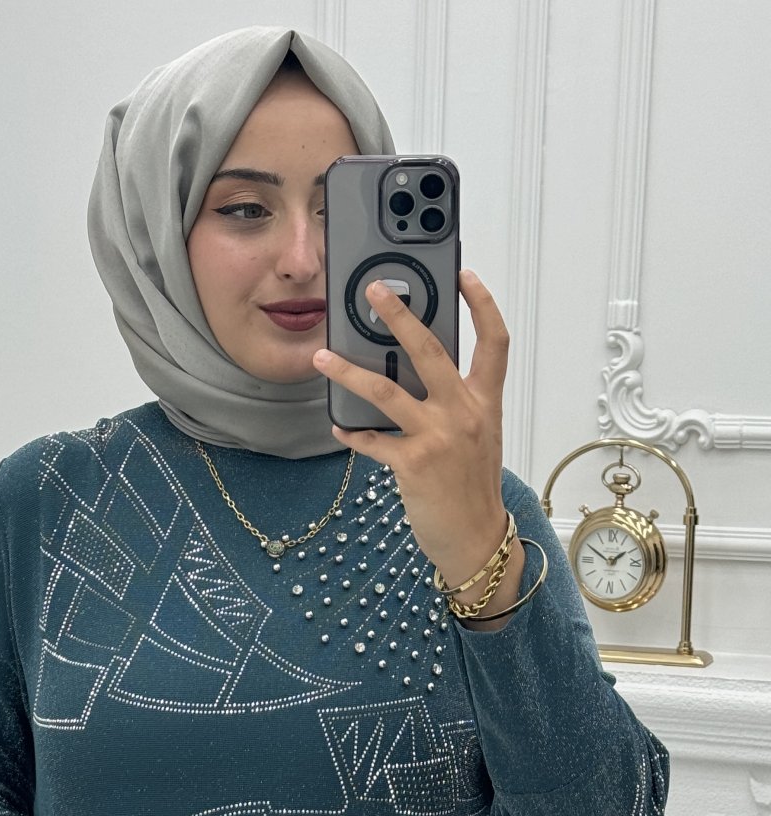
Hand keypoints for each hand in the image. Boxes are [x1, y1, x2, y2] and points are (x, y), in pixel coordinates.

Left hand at [312, 270, 509, 584]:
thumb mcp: (478, 438)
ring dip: (349, 372)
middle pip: (430, 350)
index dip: (482, 304)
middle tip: (374, 291)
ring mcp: (439, 437)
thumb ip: (457, 403)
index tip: (464, 276)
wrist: (476, 539)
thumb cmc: (473, 489)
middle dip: (400, 315)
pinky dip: (351, 433)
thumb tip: (417, 375)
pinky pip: (372, 440)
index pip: (494, 342)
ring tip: (322, 358)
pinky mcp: (413, 464)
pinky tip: (337, 426)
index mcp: (485, 402)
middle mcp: (464, 413)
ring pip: (387, 391)